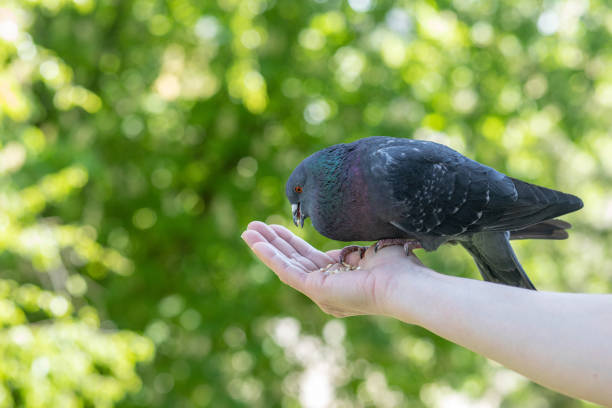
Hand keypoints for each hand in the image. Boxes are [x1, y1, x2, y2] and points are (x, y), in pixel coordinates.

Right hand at [241, 221, 431, 317]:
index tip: (278, 226)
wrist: (404, 283)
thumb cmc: (398, 266)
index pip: (308, 257)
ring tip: (248, 230)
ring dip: (265, 247)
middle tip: (254, 226)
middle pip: (292, 260)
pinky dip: (269, 256)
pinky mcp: (314, 290)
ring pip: (285, 265)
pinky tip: (256, 242)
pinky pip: (286, 270)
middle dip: (273, 242)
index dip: (291, 241)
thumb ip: (361, 239)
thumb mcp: (375, 245)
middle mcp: (326, 287)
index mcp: (340, 277)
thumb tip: (364, 220)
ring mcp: (319, 291)